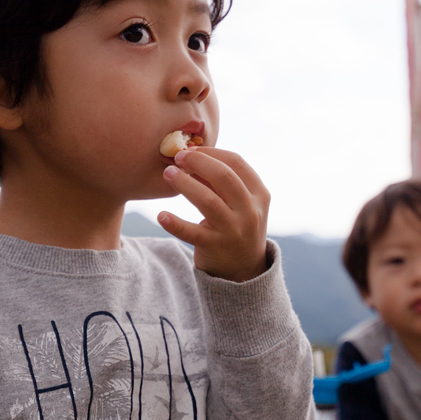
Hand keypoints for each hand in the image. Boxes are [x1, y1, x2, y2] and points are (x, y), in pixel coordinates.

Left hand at [158, 146, 269, 282]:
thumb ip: (221, 181)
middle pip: (224, 176)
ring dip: (184, 184)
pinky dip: (175, 223)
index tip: (191, 149)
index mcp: (259, 194)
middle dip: (198, 162)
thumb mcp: (241, 203)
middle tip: (177, 157)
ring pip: (208, 200)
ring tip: (167, 174)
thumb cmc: (237, 225)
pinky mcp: (215, 247)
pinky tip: (161, 215)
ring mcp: (233, 230)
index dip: (211, 152)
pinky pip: (192, 233)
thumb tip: (191, 155)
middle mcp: (250, 211)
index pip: (236, 162)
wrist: (244, 270)